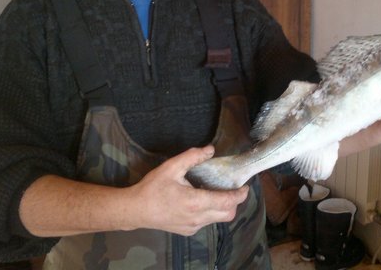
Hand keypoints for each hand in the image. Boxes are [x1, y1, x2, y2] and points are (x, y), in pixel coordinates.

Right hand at [124, 145, 248, 235]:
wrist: (135, 210)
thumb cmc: (153, 188)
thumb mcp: (172, 167)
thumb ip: (193, 157)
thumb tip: (210, 150)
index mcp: (196, 202)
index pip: (227, 201)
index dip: (240, 194)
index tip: (245, 186)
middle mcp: (198, 217)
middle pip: (228, 214)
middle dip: (235, 202)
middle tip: (232, 188)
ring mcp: (193, 226)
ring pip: (218, 219)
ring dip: (223, 207)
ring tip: (216, 192)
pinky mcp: (187, 231)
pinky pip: (207, 222)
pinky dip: (211, 212)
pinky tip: (201, 200)